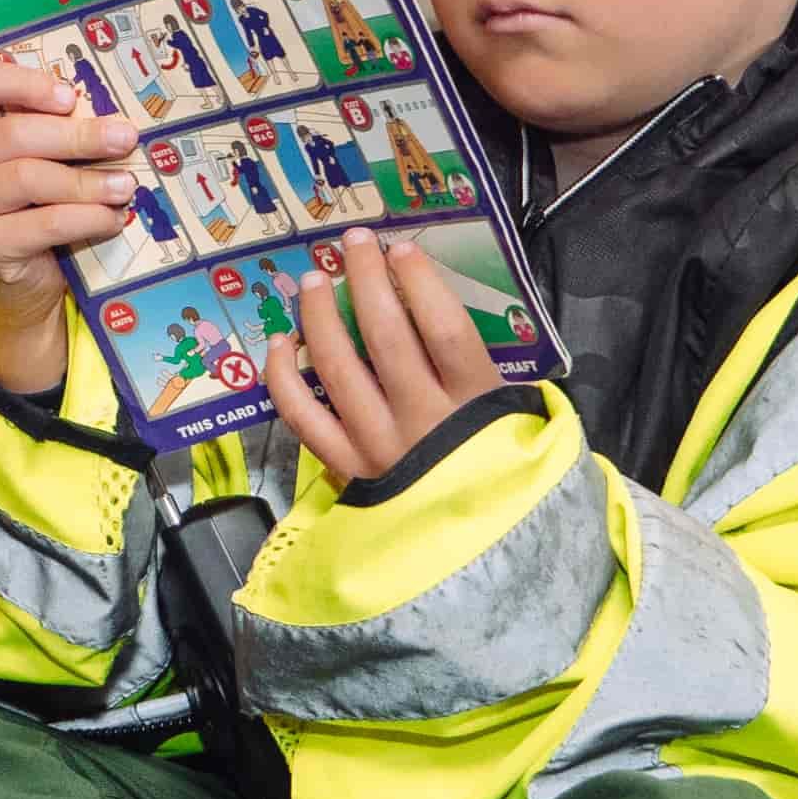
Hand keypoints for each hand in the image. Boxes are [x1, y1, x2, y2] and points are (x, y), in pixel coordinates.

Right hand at [0, 54, 140, 396]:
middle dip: (77, 135)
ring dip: (87, 181)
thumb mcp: (29, 163)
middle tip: (124, 138)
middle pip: (12, 134)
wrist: (8, 285)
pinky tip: (111, 218)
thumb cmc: (23, 210)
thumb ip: (48, 135)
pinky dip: (86, 218)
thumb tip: (110, 119)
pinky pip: (43, 224)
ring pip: (28, 179)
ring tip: (125, 185)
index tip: (70, 96)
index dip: (22, 83)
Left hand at [261, 230, 506, 485]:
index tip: (400, 249)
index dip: (420, 283)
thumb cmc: (501, 472)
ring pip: (337, 367)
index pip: (445, 330)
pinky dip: (284, 375)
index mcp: (476, 405)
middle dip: (365, 280)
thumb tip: (449, 316)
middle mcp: (423, 422)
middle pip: (385, 336)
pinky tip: (281, 342)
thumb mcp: (516, 420)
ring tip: (314, 281)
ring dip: (320, 316)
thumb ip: (487, 372)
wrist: (478, 555)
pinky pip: (302, 415)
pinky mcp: (345, 468)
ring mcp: (378, 445)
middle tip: (351, 244)